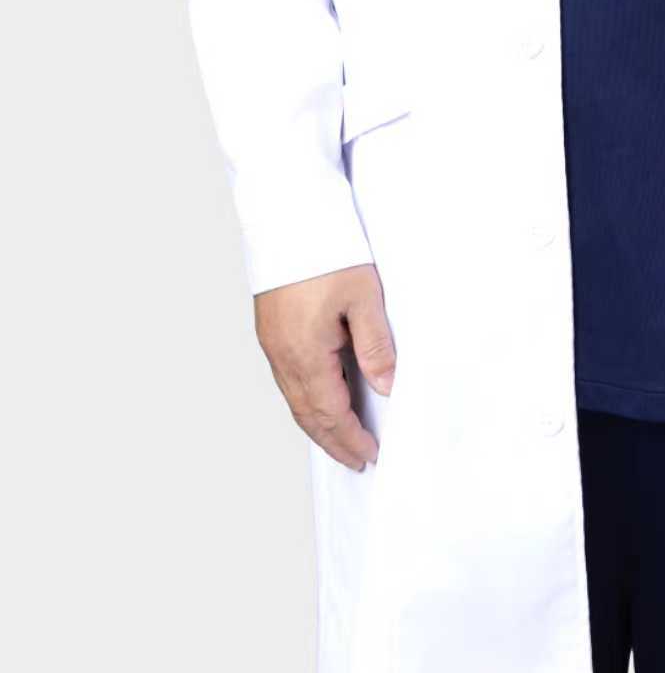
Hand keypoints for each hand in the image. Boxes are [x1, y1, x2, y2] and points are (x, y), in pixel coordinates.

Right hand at [254, 262, 395, 470]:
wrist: (286, 213)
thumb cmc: (325, 248)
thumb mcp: (364, 296)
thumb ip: (375, 345)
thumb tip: (386, 387)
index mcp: (306, 353)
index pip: (330, 413)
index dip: (350, 438)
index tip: (369, 455)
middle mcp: (282, 355)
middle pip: (307, 414)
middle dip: (332, 441)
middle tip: (356, 459)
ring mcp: (272, 343)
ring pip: (294, 398)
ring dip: (317, 423)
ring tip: (340, 437)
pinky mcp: (270, 329)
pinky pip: (287, 378)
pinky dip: (305, 399)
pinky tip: (320, 397)